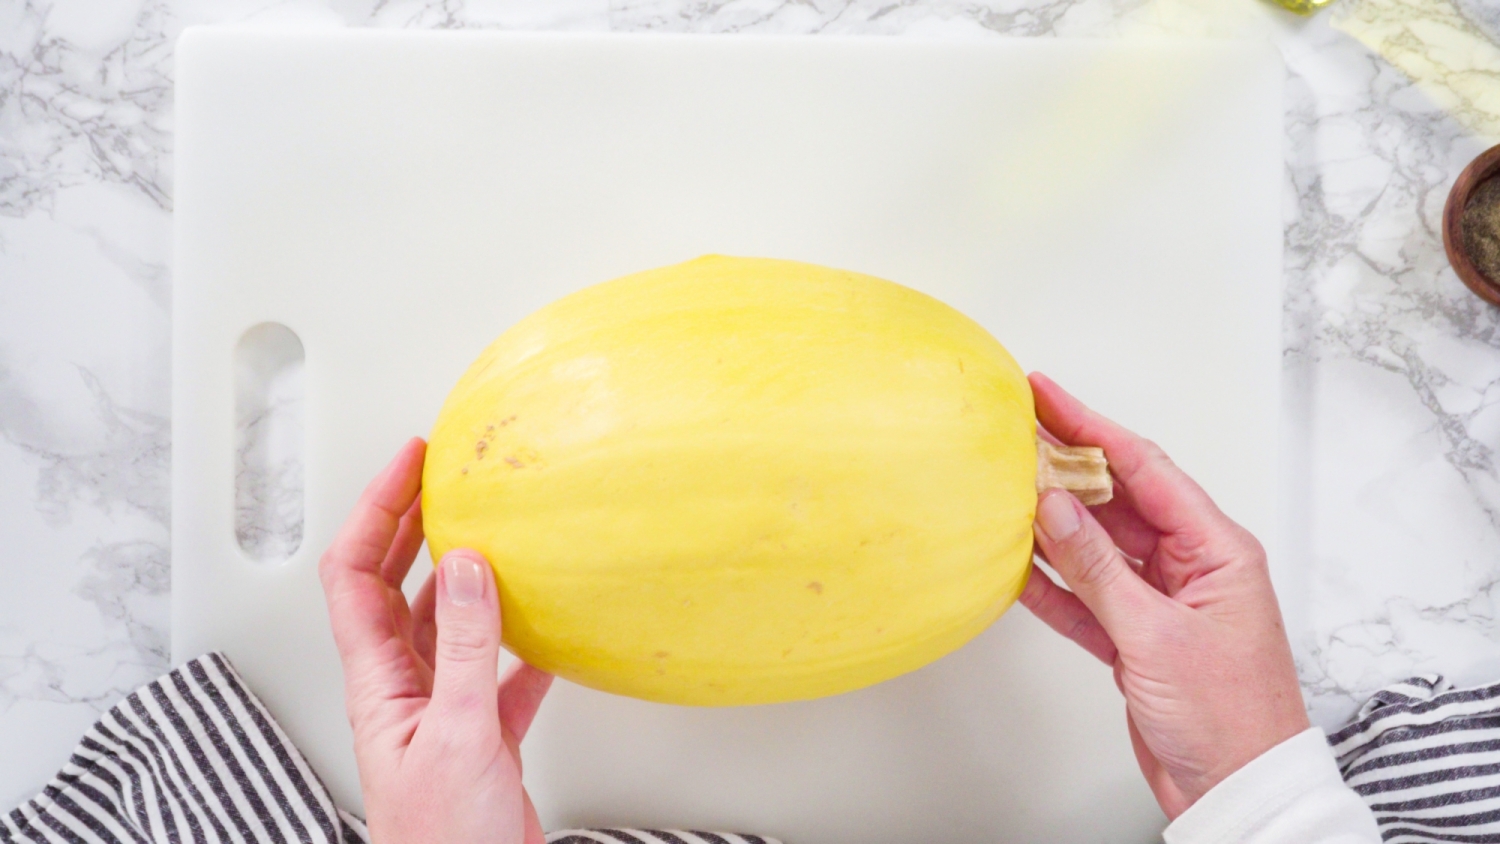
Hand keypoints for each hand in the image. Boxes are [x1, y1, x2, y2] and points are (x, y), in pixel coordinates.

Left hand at [319, 437, 553, 843]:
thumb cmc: (441, 837)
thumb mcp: (458, 731)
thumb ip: (465, 646)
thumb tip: (467, 563)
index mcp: (379, 680)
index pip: (355, 572)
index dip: (375, 509)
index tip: (413, 463)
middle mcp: (403, 685)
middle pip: (394, 583)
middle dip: (412, 522)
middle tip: (447, 474)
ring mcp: (442, 705)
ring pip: (447, 619)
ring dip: (464, 571)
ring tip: (493, 528)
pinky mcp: (481, 730)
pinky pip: (498, 667)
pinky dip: (520, 638)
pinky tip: (549, 625)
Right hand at [1019, 373, 1307, 819]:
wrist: (1236, 790)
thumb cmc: (1230, 718)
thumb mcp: (1155, 635)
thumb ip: (1099, 568)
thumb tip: (1055, 505)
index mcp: (1216, 550)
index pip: (1145, 468)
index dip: (1091, 426)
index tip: (1047, 395)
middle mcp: (1191, 567)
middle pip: (1118, 500)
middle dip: (1066, 468)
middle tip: (1015, 434)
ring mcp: (1162, 602)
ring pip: (1098, 547)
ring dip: (1054, 525)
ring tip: (1005, 488)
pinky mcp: (1137, 638)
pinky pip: (1087, 596)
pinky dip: (1054, 583)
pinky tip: (1017, 565)